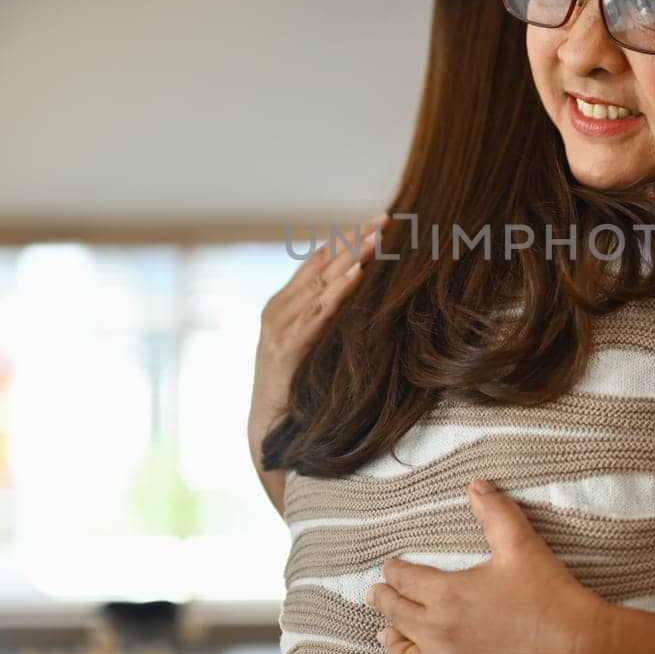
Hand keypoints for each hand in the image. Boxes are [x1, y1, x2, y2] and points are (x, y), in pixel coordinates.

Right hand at [248, 213, 387, 493]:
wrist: (269, 432)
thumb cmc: (298, 388)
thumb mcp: (315, 345)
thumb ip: (330, 318)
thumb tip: (368, 294)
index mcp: (285, 304)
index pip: (319, 261)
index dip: (348, 239)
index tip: (379, 221)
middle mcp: (278, 309)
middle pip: (321, 266)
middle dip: (354, 241)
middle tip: (385, 220)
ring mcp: (278, 328)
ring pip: (319, 285)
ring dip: (350, 259)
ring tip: (376, 240)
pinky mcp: (283, 349)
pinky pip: (315, 315)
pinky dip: (336, 294)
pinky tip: (356, 276)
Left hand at [365, 480, 609, 653]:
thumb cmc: (551, 599)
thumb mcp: (523, 546)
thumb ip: (495, 513)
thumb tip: (476, 484)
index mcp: (446, 594)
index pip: (403, 579)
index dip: (394, 570)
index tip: (391, 567)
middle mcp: (436, 634)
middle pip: (394, 614)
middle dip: (384, 600)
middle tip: (377, 594)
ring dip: (390, 641)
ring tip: (387, 634)